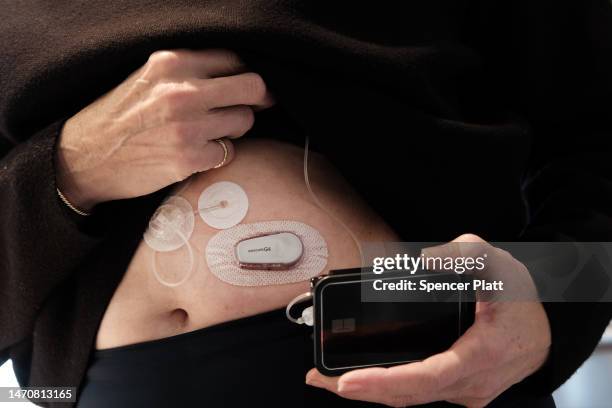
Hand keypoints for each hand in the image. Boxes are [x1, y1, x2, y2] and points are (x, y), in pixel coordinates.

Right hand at [55, 49, 274, 209]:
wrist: (85, 157)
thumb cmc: (120, 116)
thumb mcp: (149, 78)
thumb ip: (191, 71)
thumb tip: (241, 77)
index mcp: (172, 63)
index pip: (235, 59)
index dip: (244, 75)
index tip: (244, 88)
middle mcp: (182, 91)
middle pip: (253, 88)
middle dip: (256, 99)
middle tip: (247, 108)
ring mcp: (187, 127)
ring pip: (244, 121)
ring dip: (233, 128)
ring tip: (208, 132)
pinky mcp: (189, 159)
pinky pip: (228, 152)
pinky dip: (217, 154)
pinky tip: (196, 152)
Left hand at [306, 234, 550, 406]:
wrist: (545, 329)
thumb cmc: (520, 298)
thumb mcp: (496, 263)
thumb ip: (462, 254)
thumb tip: (424, 260)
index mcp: (482, 354)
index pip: (427, 377)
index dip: (384, 381)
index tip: (347, 381)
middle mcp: (473, 383)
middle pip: (409, 395)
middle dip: (360, 390)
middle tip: (318, 379)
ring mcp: (467, 392)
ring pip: (411, 399)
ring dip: (369, 391)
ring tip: (328, 380)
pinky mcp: (459, 392)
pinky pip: (419, 395)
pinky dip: (388, 388)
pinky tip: (365, 379)